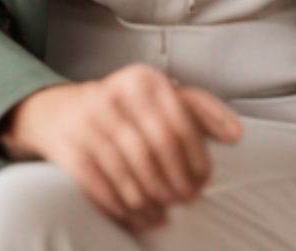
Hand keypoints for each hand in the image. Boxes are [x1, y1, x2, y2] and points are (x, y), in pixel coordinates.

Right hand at [0, 65, 242, 233]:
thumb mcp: (160, 95)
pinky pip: (100, 185)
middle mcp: (114, 94)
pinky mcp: (69, 148)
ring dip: (151, 199)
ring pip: (128, 170)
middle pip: (154, 147)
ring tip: (165, 213)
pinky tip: (138, 216)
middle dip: (176, 180)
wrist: (59, 109)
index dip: (195, 157)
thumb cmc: (124, 106)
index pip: (178, 122)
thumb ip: (200, 110)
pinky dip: (123, 206)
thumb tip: (237, 134)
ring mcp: (89, 121)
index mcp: (142, 79)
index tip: (204, 179)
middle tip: (187, 199)